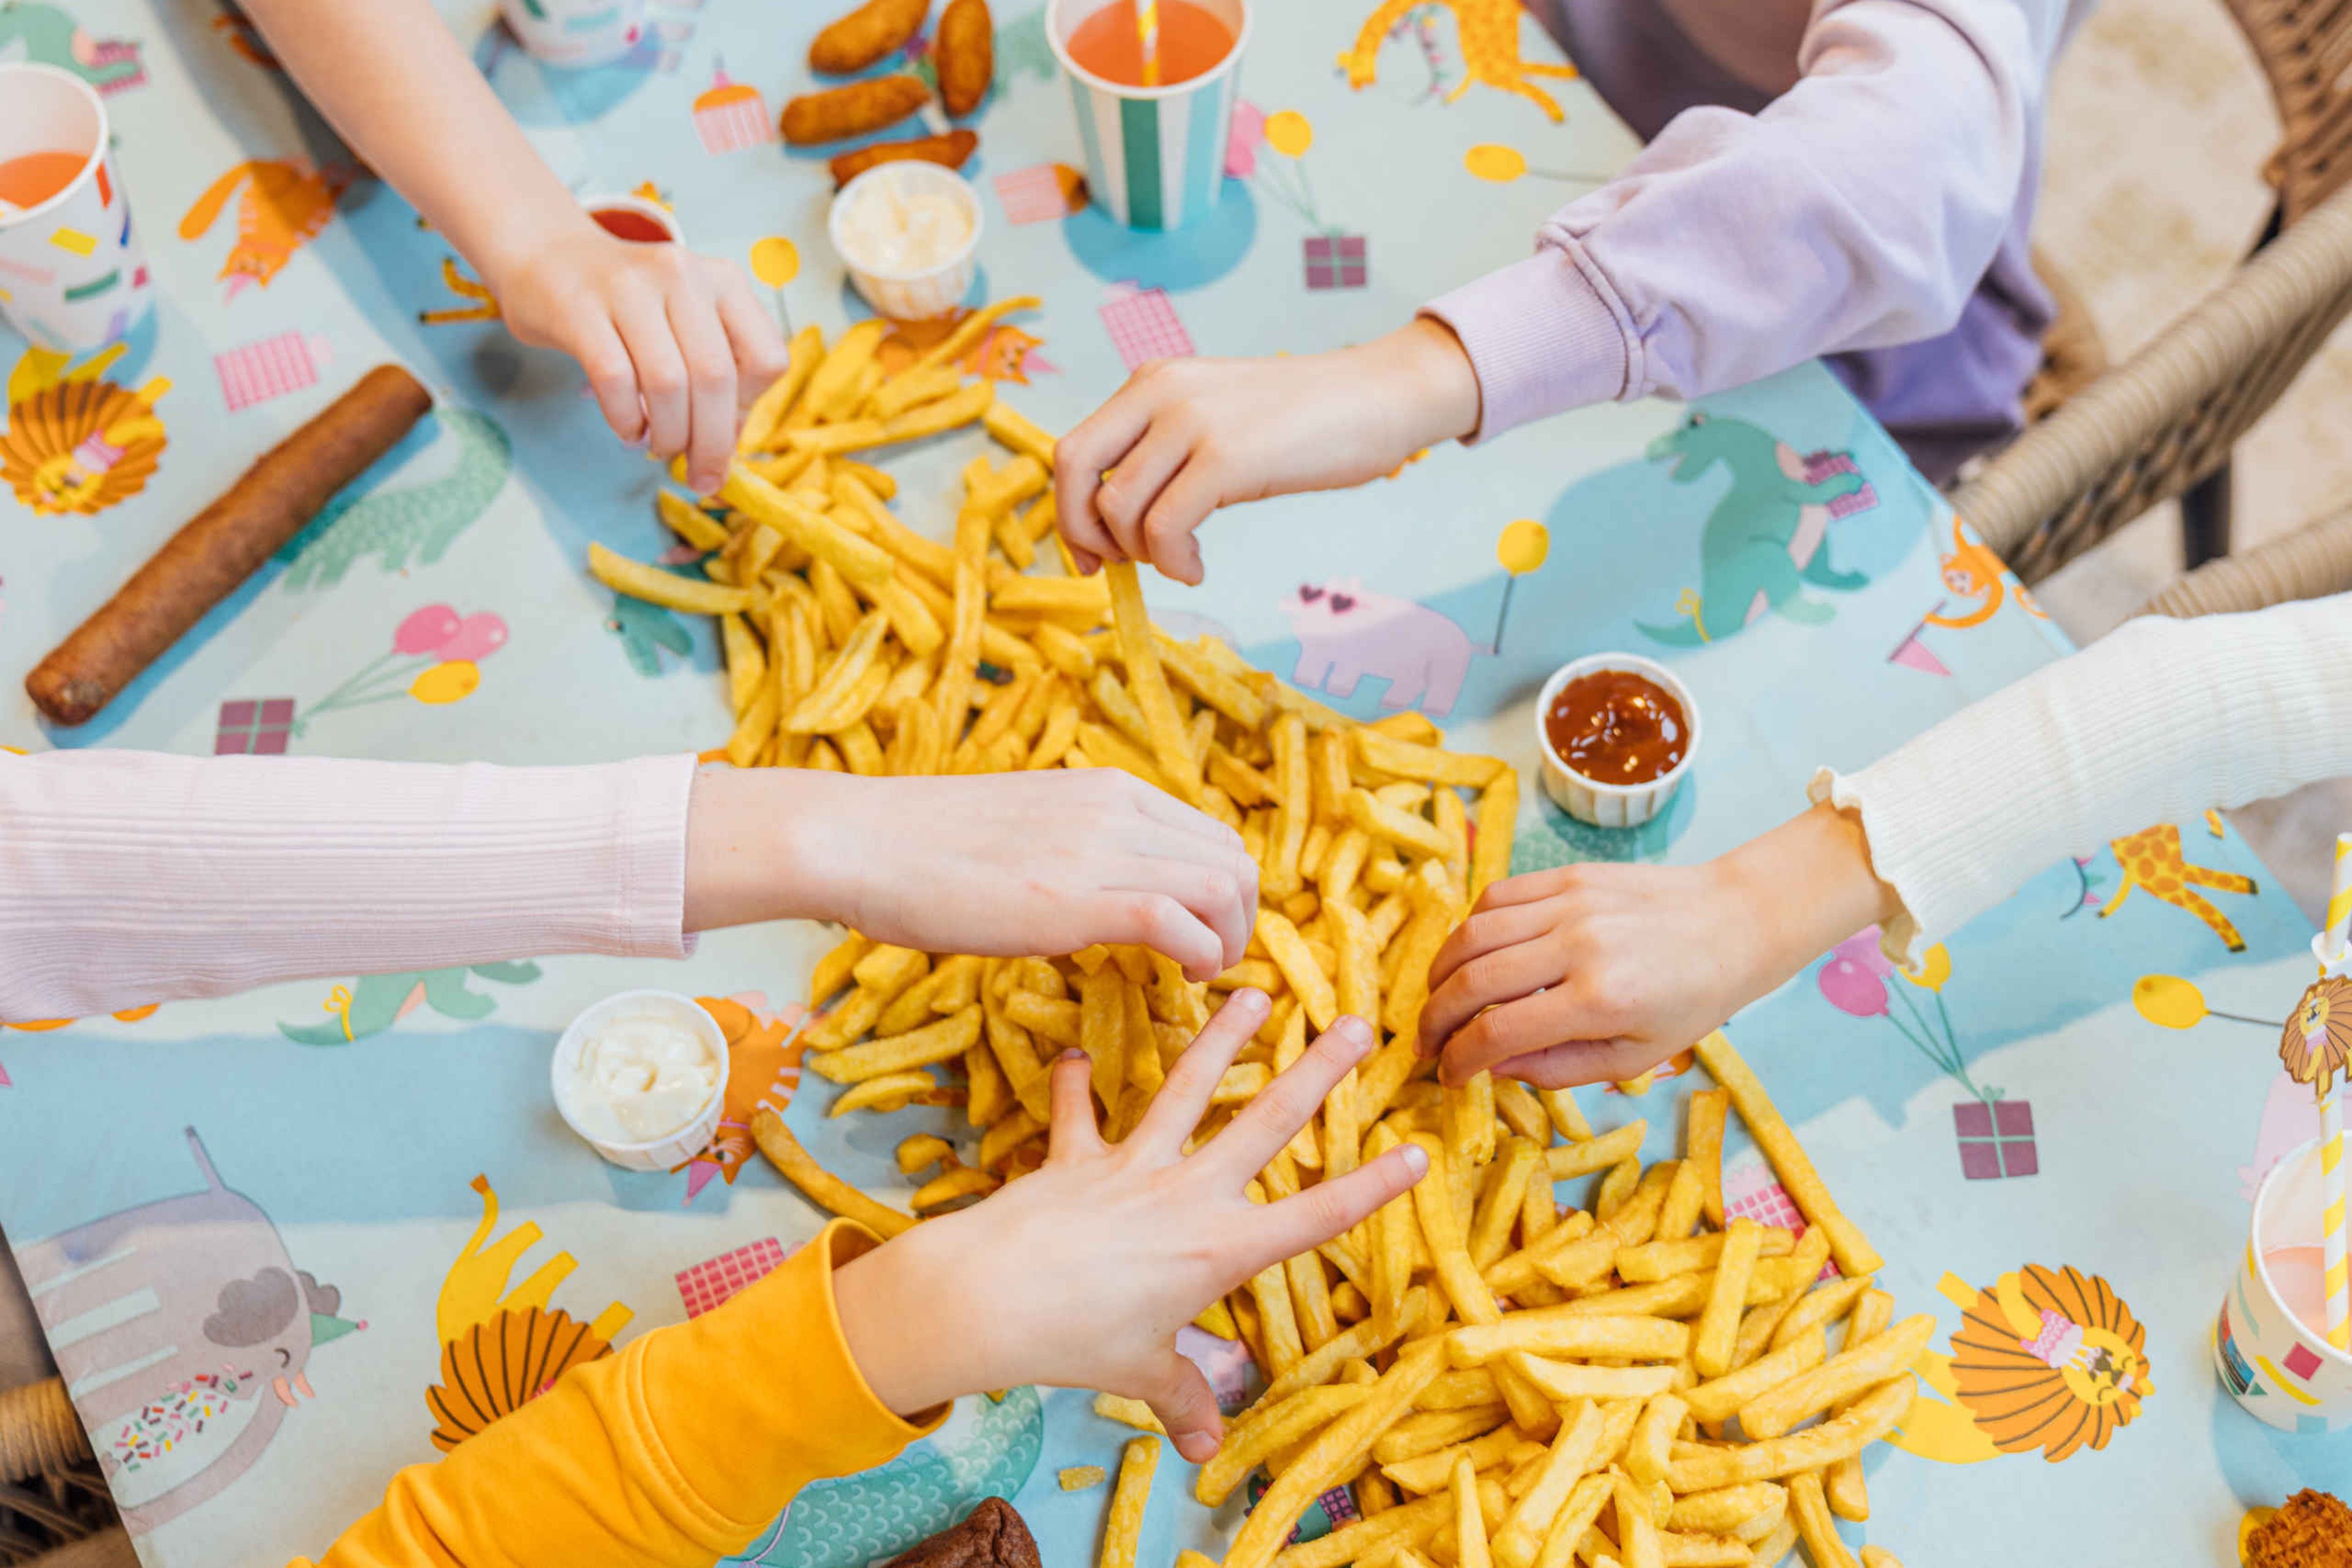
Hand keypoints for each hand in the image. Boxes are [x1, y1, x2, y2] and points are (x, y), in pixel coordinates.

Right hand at [485, 217, 790, 494]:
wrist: (548, 255)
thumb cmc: (630, 305)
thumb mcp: (688, 323)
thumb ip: (718, 372)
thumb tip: (726, 448)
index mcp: (724, 281)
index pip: (766, 360)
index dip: (749, 410)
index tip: (724, 431)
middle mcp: (683, 274)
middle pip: (715, 377)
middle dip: (711, 442)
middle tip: (701, 476)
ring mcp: (630, 286)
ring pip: (667, 383)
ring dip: (668, 435)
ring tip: (659, 448)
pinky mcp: (581, 307)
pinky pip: (615, 380)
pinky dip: (627, 420)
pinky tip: (629, 431)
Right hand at [687, 766, 1259, 980]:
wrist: (861, 842)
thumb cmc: (924, 847)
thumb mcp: (1026, 826)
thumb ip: (1078, 845)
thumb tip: (1106, 883)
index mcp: (1107, 789)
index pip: (1211, 832)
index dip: (1227, 888)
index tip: (1207, 930)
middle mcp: (1117, 809)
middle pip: (1232, 858)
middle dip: (1241, 917)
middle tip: (1214, 961)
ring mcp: (1099, 850)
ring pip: (1222, 886)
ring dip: (1229, 940)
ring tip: (1201, 973)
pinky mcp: (1076, 899)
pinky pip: (1179, 921)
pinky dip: (1200, 955)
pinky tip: (1184, 979)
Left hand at [834, 991, 1428, 1458]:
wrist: (992, 1299)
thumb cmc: (1076, 1342)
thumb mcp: (1142, 1374)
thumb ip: (1183, 1401)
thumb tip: (1207, 1453)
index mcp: (1219, 1250)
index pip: (1316, 1217)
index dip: (1372, 1188)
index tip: (1417, 1152)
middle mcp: (1187, 1195)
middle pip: (1266, 1123)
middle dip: (1317, 1071)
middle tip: (1354, 1024)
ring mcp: (1132, 1167)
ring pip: (1187, 1087)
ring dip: (1222, 1037)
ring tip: (1253, 992)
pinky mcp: (1076, 1157)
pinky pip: (1076, 1112)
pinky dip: (1072, 1083)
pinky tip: (1073, 1051)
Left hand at [1052, 318, 1480, 584]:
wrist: (1378, 396)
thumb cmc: (1304, 420)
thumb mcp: (1216, 416)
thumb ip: (1167, 448)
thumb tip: (1118, 514)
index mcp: (1153, 381)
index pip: (1074, 447)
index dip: (1068, 508)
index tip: (1090, 552)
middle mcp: (1161, 391)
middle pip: (1074, 468)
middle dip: (1081, 530)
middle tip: (1113, 565)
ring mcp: (1192, 421)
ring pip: (1118, 506)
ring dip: (1140, 552)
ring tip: (1180, 560)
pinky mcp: (1226, 457)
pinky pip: (1164, 527)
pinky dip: (1172, 562)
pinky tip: (1197, 567)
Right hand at [1416, 804, 1898, 1086]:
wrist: (1736, 921)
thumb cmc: (1693, 999)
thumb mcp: (1636, 1056)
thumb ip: (1559, 1067)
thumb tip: (1492, 1067)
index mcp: (1600, 999)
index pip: (1498, 1030)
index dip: (1459, 1059)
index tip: (1447, 1077)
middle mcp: (1579, 945)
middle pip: (1472, 981)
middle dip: (1434, 1019)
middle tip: (1425, 1045)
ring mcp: (1570, 902)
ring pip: (1473, 934)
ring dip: (1440, 973)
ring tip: (1436, 1002)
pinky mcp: (1568, 875)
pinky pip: (1496, 897)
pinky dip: (1469, 929)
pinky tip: (1468, 956)